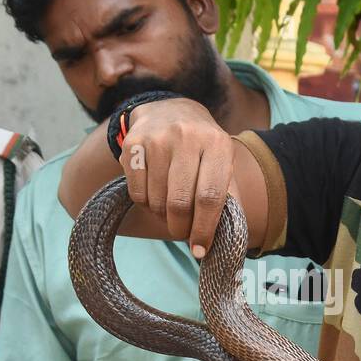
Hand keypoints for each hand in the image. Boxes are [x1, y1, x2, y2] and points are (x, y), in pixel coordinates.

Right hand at [118, 97, 239, 256]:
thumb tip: (227, 238)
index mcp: (217, 144)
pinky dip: (146, 204)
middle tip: (182, 234)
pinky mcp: (133, 144)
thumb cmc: (201, 149)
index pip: (210, 197)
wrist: (169, 111)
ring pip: (157, 201)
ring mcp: (157, 139)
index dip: (204, 229)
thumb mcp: (221, 163)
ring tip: (170, 209)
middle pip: (180, 203)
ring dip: (163, 216)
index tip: (200, 250)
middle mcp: (187, 137)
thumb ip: (228, 198)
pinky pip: (137, 193)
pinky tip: (155, 194)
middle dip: (181, 228)